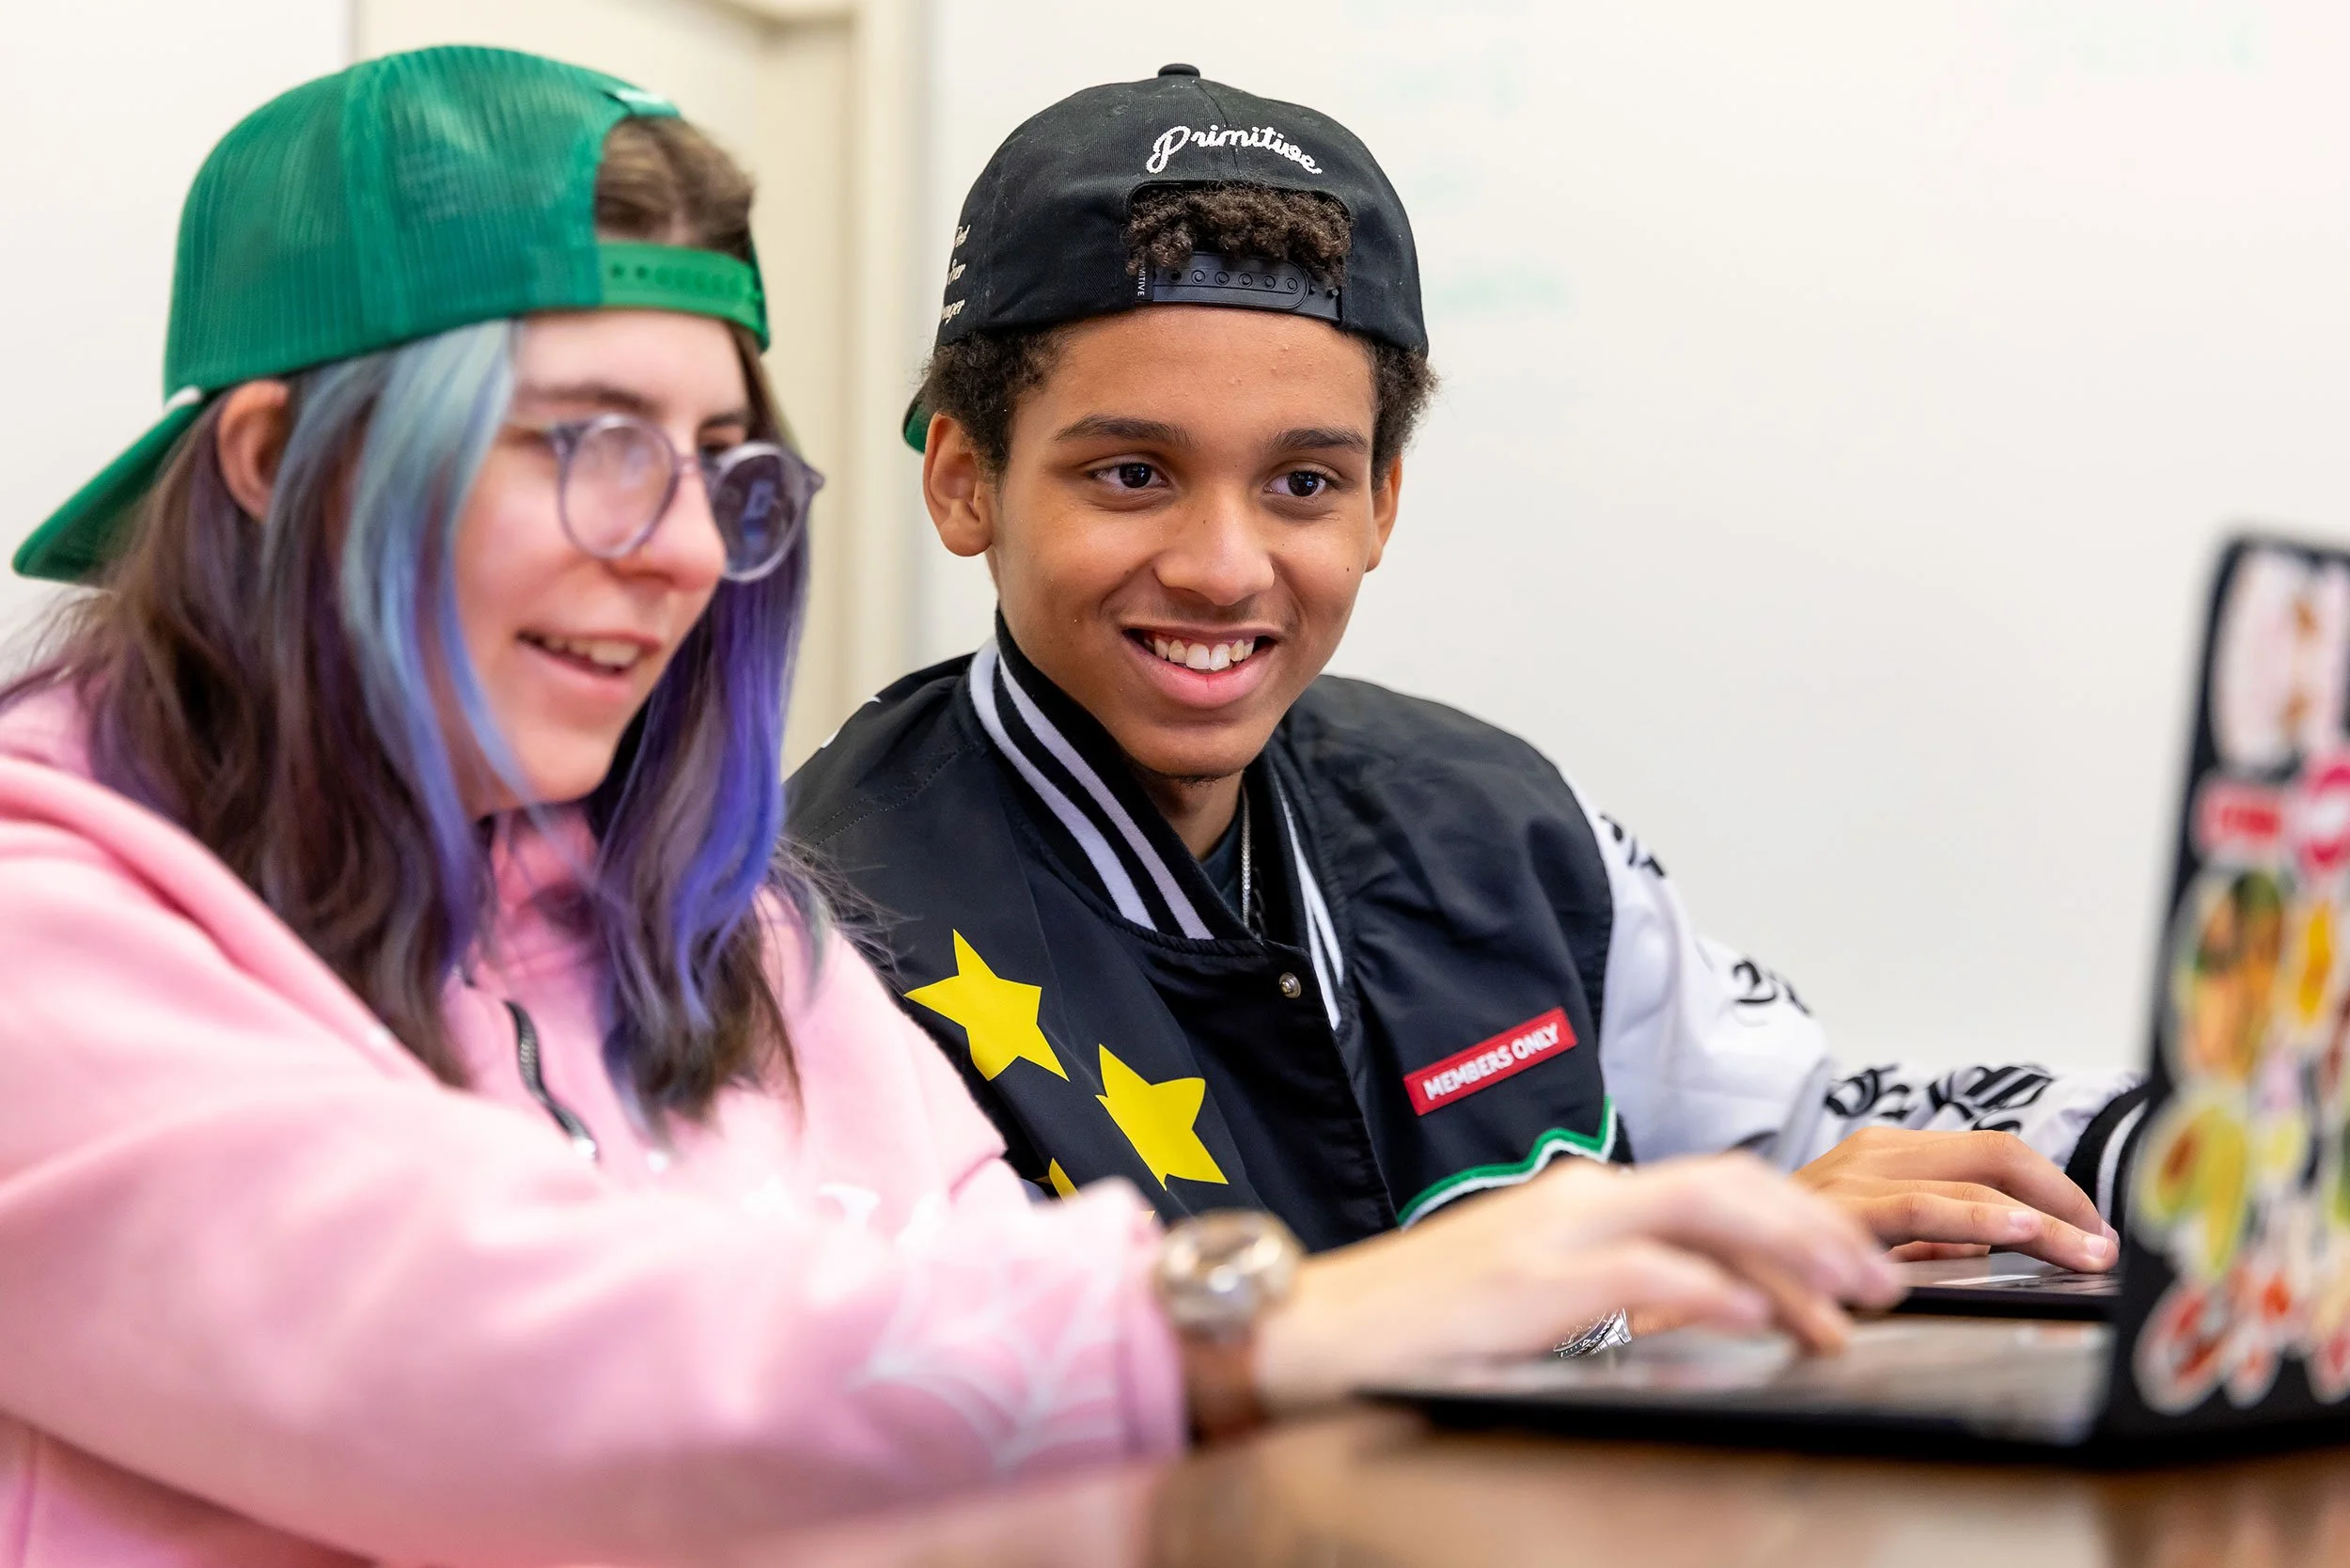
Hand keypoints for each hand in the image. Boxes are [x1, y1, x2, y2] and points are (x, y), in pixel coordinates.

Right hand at [1248, 1154, 1903, 1417]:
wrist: (1317, 1326)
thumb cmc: (1417, 1318)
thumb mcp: (1531, 1289)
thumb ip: (1610, 1281)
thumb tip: (1701, 1304)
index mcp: (1581, 1196)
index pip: (1717, 1188)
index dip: (1800, 1220)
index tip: (1857, 1265)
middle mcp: (1578, 1197)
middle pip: (1730, 1187)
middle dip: (1820, 1231)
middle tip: (1883, 1282)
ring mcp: (1555, 1232)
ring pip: (1704, 1216)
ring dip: (1790, 1258)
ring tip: (1847, 1308)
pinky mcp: (1532, 1281)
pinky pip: (1642, 1274)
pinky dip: (1709, 1290)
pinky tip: (1753, 1316)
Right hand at [1792, 1127, 2117, 1271]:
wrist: (1696, 1252)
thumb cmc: (1780, 1254)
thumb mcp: (1867, 1241)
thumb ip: (1923, 1238)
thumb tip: (1995, 1250)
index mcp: (1887, 1152)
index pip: (1994, 1153)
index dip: (2056, 1190)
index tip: (2095, 1235)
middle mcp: (1874, 1151)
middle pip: (1997, 1155)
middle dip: (2063, 1201)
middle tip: (2104, 1248)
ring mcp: (1854, 1176)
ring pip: (1970, 1183)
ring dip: (2038, 1222)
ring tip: (2082, 1255)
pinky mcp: (1836, 1212)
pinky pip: (1919, 1211)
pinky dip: (1974, 1225)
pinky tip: (2022, 1238)